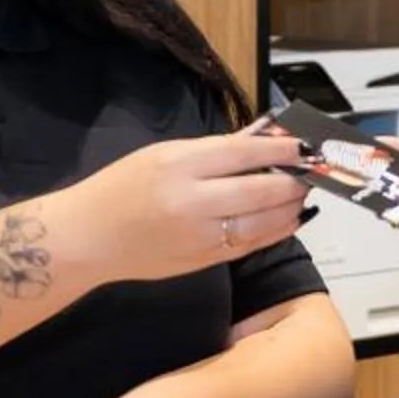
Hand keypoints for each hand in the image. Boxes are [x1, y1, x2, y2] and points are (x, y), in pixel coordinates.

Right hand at [57, 131, 312, 287]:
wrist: (88, 237)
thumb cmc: (122, 187)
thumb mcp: (162, 154)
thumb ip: (214, 149)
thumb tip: (262, 136)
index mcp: (179, 165)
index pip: (243, 153)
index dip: (281, 148)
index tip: (304, 144)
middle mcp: (192, 201)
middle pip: (260, 189)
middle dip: (293, 179)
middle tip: (311, 171)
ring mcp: (199, 235)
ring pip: (262, 222)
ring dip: (290, 207)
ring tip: (302, 194)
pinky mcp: (203, 260)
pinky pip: (251, 245)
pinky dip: (275, 231)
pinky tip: (288, 219)